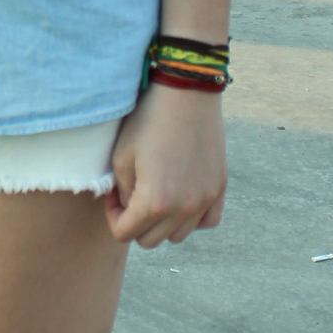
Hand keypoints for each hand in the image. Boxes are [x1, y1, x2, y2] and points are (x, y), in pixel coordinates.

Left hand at [103, 80, 227, 247]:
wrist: (187, 93)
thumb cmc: (148, 121)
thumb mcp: (122, 157)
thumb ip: (123, 194)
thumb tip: (130, 209)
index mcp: (154, 202)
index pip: (125, 233)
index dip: (113, 217)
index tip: (114, 195)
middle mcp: (183, 208)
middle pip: (150, 239)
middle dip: (135, 222)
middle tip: (132, 194)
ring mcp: (206, 200)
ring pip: (178, 235)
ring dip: (162, 223)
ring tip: (156, 194)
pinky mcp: (220, 188)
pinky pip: (207, 222)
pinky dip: (192, 218)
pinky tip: (181, 199)